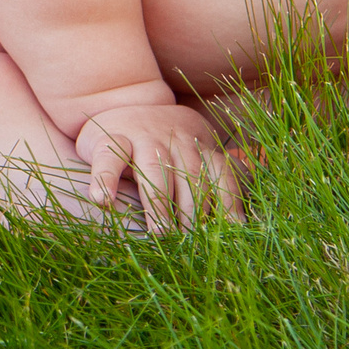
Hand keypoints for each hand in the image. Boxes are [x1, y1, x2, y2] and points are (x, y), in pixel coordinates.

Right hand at [75, 101, 244, 231]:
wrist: (122, 103)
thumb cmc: (163, 145)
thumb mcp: (193, 154)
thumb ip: (216, 178)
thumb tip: (245, 220)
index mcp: (200, 146)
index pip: (221, 173)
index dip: (228, 202)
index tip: (232, 232)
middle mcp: (176, 139)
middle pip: (190, 177)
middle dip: (194, 213)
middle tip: (194, 246)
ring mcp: (143, 135)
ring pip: (154, 170)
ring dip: (159, 203)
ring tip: (161, 234)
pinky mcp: (111, 137)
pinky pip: (108, 158)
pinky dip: (105, 179)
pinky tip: (102, 202)